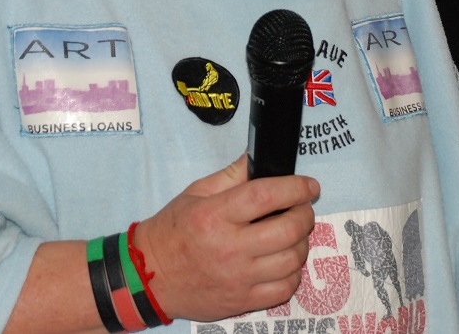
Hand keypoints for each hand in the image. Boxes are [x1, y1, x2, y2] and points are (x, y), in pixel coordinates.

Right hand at [135, 155, 318, 321]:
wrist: (149, 276)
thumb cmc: (172, 232)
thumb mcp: (195, 194)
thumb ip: (231, 176)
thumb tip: (257, 159)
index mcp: (215, 215)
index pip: (265, 196)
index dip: (295, 187)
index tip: (309, 185)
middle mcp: (229, 248)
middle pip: (287, 230)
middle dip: (305, 214)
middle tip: (302, 208)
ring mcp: (238, 278)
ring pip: (291, 260)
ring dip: (302, 243)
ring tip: (294, 233)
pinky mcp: (243, 301)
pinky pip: (284, 289)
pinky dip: (293, 272)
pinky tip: (284, 260)